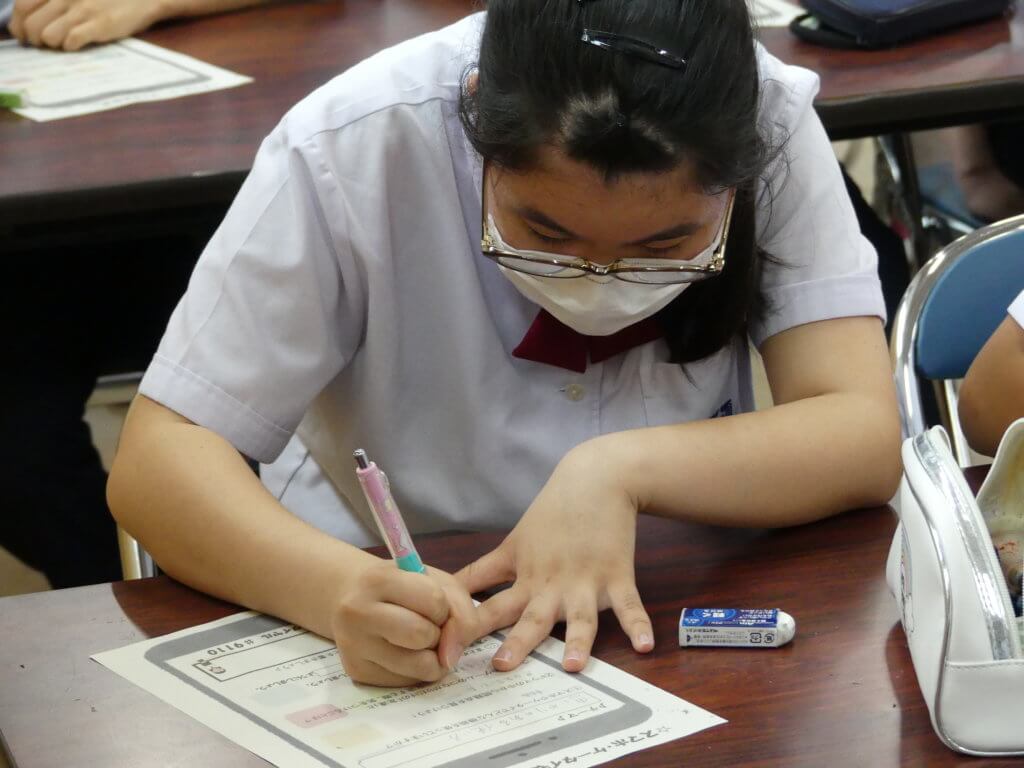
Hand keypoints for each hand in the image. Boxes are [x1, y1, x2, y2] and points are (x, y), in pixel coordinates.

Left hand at [9, 0, 166, 50]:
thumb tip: (29, 19)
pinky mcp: (99, 25)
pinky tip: (78, 45)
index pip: (22, 6)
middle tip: (45, 43)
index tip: (24, 34)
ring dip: (52, 45)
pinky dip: (70, 48)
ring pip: (48, 36)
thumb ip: (54, 0)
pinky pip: (71, 42)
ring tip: (63, 43)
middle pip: (32, 25)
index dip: (18, 24)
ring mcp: (82, 11)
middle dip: (34, 39)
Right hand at [331, 562, 479, 686]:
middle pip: (422, 635)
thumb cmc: (401, 586)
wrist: (351, 594)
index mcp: (379, 579)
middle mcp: (358, 612)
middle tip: (426, 623)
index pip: (434, 601)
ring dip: (431, 656)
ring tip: (418, 640)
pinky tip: (403, 652)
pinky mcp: (357, 672)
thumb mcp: (435, 581)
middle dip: (436, 632)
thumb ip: (459, 611)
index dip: (443, 606)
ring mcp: (353, 644)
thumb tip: (451, 658)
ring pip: (419, 666)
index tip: (432, 604)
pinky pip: (407, 682)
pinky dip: (416, 670)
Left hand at [456, 439, 653, 673]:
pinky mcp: (617, 576)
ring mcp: (586, 582)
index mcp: (524, 577)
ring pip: (581, 617)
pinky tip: (645, 645)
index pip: (491, 606)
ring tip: (574, 664)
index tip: (448, 649)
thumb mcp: (512, 543)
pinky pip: (629, 605)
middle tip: (502, 665)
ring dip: (577, 640)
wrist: (595, 480)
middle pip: (532, 617)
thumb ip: (482, 571)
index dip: (469, 627)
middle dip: (518, 641)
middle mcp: (552, 584)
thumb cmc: (551, 514)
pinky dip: (638, 625)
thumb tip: (446, 588)